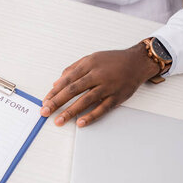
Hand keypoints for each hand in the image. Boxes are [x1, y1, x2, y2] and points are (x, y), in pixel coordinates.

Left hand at [40, 43, 159, 126]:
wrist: (138, 62)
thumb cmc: (113, 61)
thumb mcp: (91, 59)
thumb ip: (72, 70)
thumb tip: (56, 83)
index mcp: (88, 64)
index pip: (66, 80)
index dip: (54, 92)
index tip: (45, 101)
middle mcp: (97, 75)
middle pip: (73, 90)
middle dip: (57, 102)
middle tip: (45, 112)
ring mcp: (108, 86)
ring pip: (85, 100)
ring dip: (70, 112)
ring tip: (59, 121)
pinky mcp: (117, 96)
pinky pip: (102, 108)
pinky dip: (91, 116)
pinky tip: (80, 123)